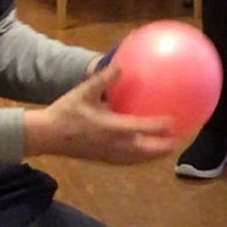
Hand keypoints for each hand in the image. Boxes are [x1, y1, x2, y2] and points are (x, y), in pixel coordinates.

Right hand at [22, 64, 174, 164]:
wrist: (47, 136)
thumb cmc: (66, 111)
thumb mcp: (84, 91)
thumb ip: (104, 78)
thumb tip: (122, 64)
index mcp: (110, 128)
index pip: (140, 128)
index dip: (158, 127)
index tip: (174, 122)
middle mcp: (112, 144)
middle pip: (143, 151)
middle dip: (162, 148)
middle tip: (179, 142)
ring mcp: (107, 154)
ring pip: (136, 159)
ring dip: (153, 157)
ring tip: (168, 151)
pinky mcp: (102, 159)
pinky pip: (126, 162)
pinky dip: (139, 159)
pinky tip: (144, 155)